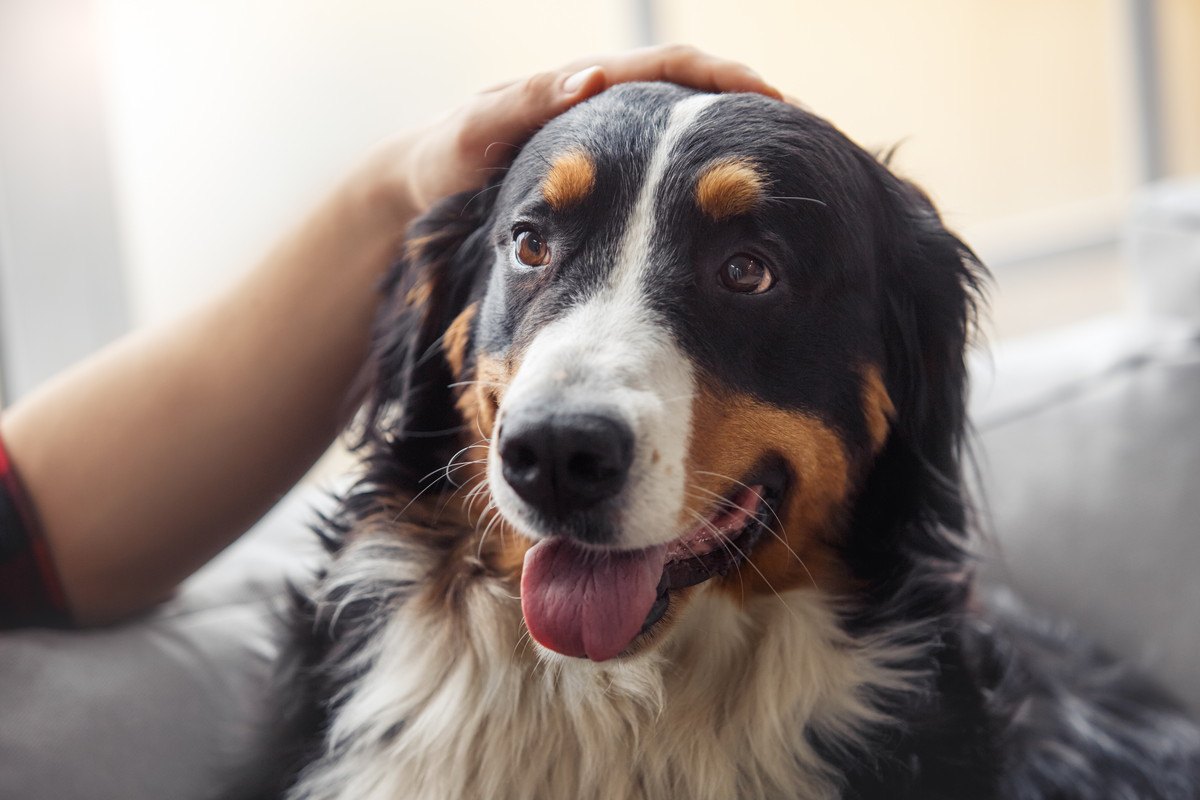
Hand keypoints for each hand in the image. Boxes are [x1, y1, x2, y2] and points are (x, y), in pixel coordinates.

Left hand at [369, 45, 780, 215]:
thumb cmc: (447, 156)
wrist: (427, 184)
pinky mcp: (611, 177)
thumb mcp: (476, 129)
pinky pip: (666, 169)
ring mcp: (613, 141)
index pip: (671, 68)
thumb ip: (526, 103)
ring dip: (734, 143)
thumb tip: (594, 76)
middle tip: (805, 131)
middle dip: (749, 106)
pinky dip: (703, 179)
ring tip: (787, 167)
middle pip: (695, 93)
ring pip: (686, 133)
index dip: (723, 80)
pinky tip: (731, 208)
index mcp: (585, 86)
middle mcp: (608, 104)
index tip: (770, 98)